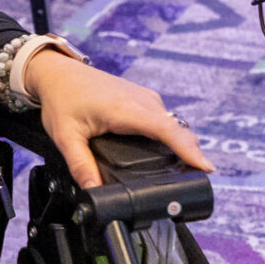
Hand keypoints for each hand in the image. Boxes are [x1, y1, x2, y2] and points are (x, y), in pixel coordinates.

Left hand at [24, 51, 212, 188]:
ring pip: (173, 124)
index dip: (188, 149)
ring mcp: (146, 98)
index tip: (206, 166)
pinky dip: (172, 136)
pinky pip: (165, 120)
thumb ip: (80, 165)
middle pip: (177, 130)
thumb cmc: (62, 99)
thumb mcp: (66, 137)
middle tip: (197, 180)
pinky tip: (170, 152)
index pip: (166, 130)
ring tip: (188, 170)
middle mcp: (143, 101)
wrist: (59, 73)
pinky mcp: (144, 99)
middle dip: (191, 153)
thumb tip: (93, 190)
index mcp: (126, 109)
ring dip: (182, 144)